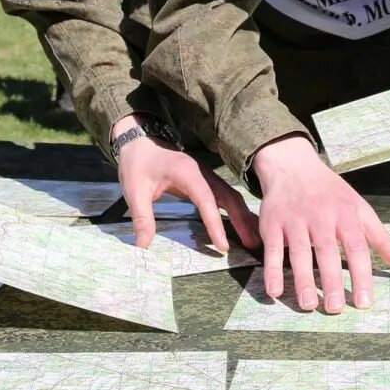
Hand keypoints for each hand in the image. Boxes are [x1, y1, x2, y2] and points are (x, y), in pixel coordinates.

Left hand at [113, 115, 259, 252]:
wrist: (139, 141)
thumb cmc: (137, 164)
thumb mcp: (134, 190)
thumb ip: (141, 218)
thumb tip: (143, 247)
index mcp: (187, 172)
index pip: (206, 199)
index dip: (215, 223)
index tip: (223, 245)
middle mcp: (202, 173)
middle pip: (228, 196)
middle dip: (242, 220)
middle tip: (253, 244)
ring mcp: (206, 176)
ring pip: (231, 196)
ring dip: (243, 216)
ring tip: (254, 239)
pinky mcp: (204, 181)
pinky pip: (225, 197)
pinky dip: (236, 211)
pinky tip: (243, 225)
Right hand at [251, 135, 389, 312]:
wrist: (294, 166)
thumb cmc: (332, 194)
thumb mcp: (361, 210)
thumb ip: (383, 240)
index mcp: (347, 214)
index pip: (357, 247)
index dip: (361, 275)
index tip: (364, 303)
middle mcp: (321, 216)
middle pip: (327, 251)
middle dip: (331, 280)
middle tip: (335, 309)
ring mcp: (295, 219)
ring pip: (299, 251)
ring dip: (302, 279)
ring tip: (308, 305)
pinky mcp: (273, 223)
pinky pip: (272, 248)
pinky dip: (272, 270)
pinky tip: (275, 291)